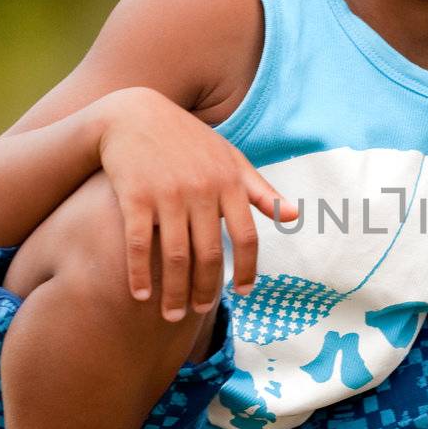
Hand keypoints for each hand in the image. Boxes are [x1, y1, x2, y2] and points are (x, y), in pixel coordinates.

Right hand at [95, 87, 295, 319]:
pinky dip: (140, 275)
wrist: (133, 114)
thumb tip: (293, 216)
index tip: (242, 293)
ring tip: (172, 314)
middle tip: (200, 311)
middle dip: (206, 290)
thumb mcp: (230, 158)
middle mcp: (201, 190)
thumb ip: (260, 190)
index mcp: (229, 183)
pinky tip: (141, 296)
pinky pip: (138, 245)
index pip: (247, 238)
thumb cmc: (188, 141)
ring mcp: (167, 194)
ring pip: (176, 257)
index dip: (247, 270)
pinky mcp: (134, 196)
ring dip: (175, 292)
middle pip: (210, 255)